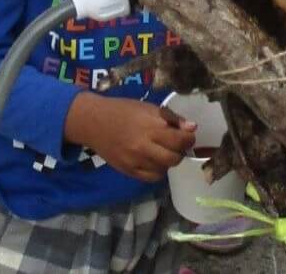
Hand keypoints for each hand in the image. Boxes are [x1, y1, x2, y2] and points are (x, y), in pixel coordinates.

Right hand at [65, 94, 195, 181]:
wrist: (94, 122)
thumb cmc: (123, 110)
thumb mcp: (148, 107)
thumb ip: (171, 118)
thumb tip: (192, 128)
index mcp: (151, 126)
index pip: (180, 140)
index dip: (189, 138)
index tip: (188, 134)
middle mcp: (144, 146)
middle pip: (174, 157)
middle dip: (181, 151)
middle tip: (178, 144)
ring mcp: (135, 161)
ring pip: (164, 169)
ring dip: (169, 160)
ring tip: (164, 150)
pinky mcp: (128, 171)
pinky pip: (152, 178)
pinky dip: (158, 170)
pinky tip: (154, 160)